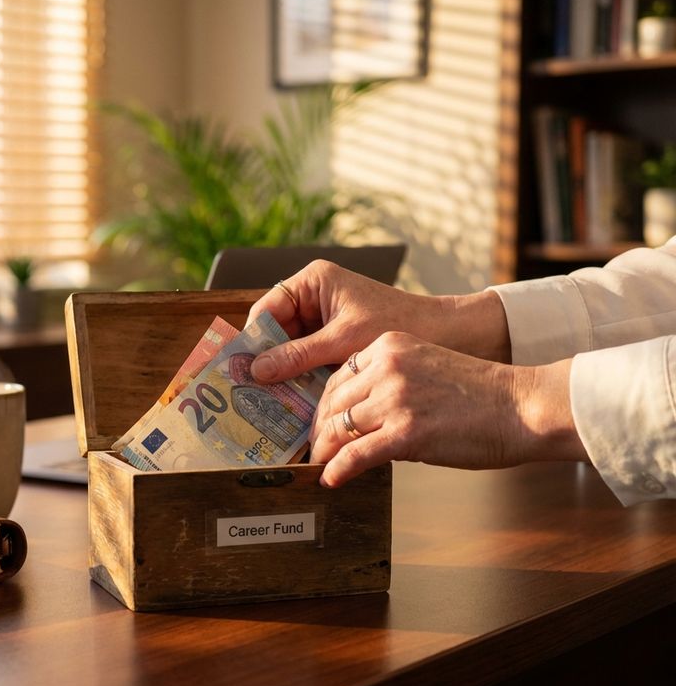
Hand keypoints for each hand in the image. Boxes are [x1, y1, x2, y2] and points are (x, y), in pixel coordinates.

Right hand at [248, 261, 510, 383]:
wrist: (448, 336)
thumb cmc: (398, 325)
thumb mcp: (343, 342)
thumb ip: (298, 355)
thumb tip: (256, 371)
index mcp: (313, 282)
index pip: (268, 309)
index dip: (252, 339)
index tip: (238, 367)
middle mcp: (313, 298)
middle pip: (274, 331)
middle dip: (264, 360)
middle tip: (246, 391)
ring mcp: (323, 322)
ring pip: (287, 350)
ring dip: (280, 375)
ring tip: (263, 402)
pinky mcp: (334, 344)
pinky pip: (306, 362)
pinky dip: (300, 380)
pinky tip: (291, 403)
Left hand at [310, 331, 587, 486]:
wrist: (523, 407)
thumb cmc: (482, 394)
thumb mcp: (425, 369)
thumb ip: (389, 384)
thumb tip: (358, 419)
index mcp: (389, 345)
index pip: (338, 377)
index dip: (325, 405)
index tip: (320, 423)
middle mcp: (387, 367)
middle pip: (333, 402)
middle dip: (320, 429)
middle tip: (314, 449)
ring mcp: (395, 399)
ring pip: (339, 428)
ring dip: (325, 451)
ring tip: (321, 465)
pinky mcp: (406, 432)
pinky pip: (356, 454)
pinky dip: (338, 469)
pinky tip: (331, 479)